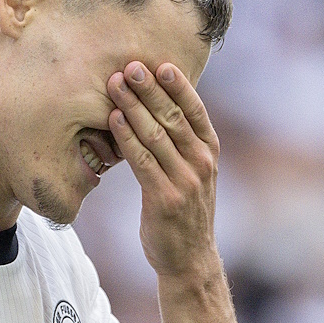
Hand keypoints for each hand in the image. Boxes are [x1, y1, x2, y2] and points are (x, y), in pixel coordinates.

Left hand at [107, 61, 220, 279]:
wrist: (189, 259)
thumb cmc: (185, 210)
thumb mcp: (194, 172)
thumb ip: (182, 142)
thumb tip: (159, 105)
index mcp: (210, 151)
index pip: (194, 110)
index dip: (177, 85)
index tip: (159, 63)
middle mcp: (202, 162)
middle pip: (173, 117)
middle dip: (149, 89)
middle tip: (129, 65)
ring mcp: (185, 181)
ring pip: (156, 134)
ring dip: (132, 106)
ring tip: (115, 84)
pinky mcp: (164, 198)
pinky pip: (142, 160)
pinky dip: (126, 136)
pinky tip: (113, 119)